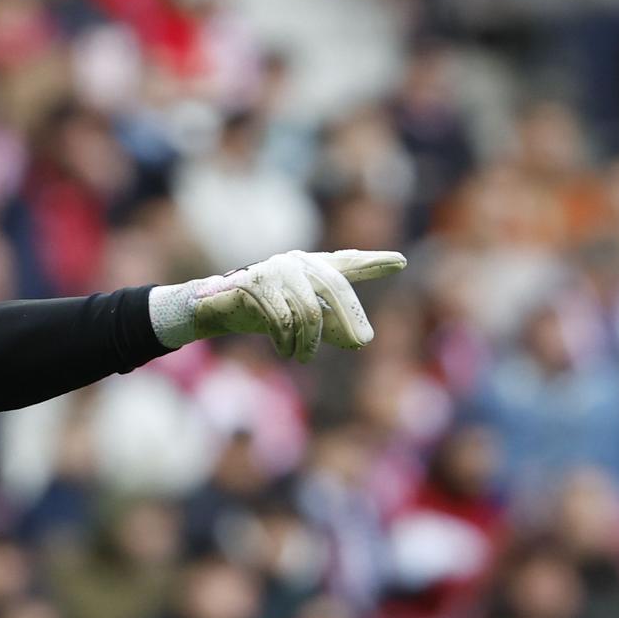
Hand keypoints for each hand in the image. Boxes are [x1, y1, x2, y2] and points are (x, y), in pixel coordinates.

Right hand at [162, 249, 406, 361]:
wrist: (217, 309)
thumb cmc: (267, 312)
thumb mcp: (303, 320)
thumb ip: (332, 325)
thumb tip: (362, 339)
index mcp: (312, 268)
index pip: (348, 264)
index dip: (374, 263)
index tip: (401, 261)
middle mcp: (298, 262)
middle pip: (335, 289)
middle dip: (351, 318)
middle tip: (361, 342)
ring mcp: (275, 269)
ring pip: (309, 311)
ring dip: (309, 342)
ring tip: (303, 356)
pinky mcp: (254, 283)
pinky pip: (282, 319)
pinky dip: (286, 341)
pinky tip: (285, 351)